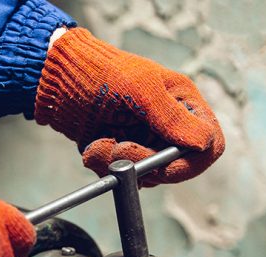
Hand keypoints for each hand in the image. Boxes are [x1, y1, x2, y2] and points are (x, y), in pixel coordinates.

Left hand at [35, 28, 223, 186]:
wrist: (56, 80)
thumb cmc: (100, 72)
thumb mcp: (140, 90)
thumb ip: (172, 118)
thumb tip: (204, 144)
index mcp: (184, 103)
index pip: (209, 144)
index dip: (191, 163)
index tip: (164, 167)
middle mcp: (169, 125)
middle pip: (176, 166)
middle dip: (145, 163)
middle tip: (118, 149)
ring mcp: (145, 141)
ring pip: (147, 175)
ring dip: (119, 165)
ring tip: (98, 143)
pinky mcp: (122, 153)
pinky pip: (123, 175)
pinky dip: (105, 167)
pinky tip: (91, 147)